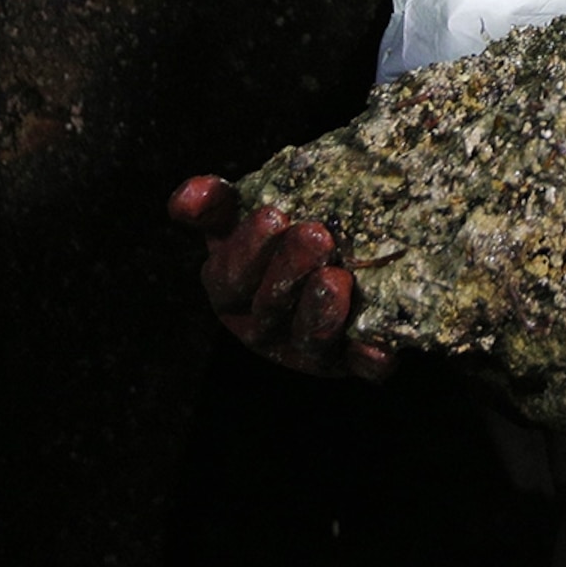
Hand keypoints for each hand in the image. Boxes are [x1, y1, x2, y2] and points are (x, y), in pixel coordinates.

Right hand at [166, 174, 392, 377]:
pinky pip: (360, 367)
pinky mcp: (351, 363)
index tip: (272, 214)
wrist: (344, 261)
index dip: (247, 248)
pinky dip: (368, 360)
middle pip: (269, 308)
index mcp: (233, 292)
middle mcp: (265, 327)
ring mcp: (308, 350)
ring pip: (310, 340)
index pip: (228, 278)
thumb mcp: (243, 216)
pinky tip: (379, 350)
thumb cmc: (284, 237)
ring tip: (336, 277)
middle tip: (314, 235)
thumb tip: (186, 199)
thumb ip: (217, 204)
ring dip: (321, 312)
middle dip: (289, 271)